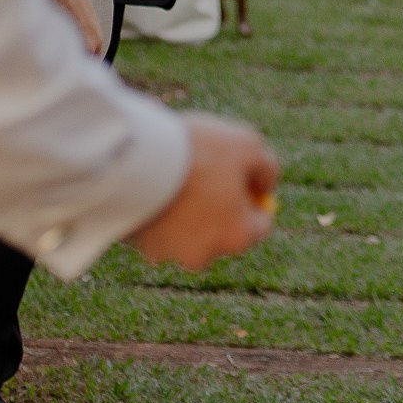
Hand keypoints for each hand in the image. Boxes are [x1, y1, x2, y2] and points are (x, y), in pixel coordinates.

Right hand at [127, 113, 279, 270]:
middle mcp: (203, 255)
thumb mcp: (249, 146)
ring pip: (185, 232)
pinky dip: (158, 211)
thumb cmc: (199, 152)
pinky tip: (154, 185)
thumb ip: (266, 170)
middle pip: (220, 233)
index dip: (254, 199)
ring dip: (185, 212)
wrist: (136, 156)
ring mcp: (166, 253)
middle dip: (218, 209)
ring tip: (177, 177)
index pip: (258, 225)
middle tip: (207, 176)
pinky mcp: (136, 246)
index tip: (243, 178)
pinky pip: (155, 228)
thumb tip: (265, 186)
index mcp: (237, 237)